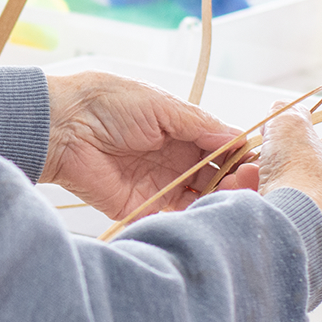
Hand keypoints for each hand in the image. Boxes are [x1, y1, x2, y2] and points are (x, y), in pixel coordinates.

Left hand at [39, 71, 245, 219]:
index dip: (241, 155)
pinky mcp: (142, 207)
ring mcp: (161, 185)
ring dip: (219, 199)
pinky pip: (174, 217)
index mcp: (181, 132)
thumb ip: (199, 124)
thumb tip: (237, 137)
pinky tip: (208, 212)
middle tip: (246, 181)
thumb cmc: (107, 104)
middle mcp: (175, 160)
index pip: (223, 148)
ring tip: (231, 195)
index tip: (258, 162)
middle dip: (236, 180)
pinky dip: (193, 217)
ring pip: (201, 199)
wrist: (63, 127)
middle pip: (218, 177)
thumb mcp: (161, 106)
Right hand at [254, 103, 321, 247]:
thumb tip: (284, 111)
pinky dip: (281, 204)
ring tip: (247, 178)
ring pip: (309, 188)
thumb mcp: (287, 126)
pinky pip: (302, 212)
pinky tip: (256, 199)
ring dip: (278, 180)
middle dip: (290, 156)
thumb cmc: (300, 175)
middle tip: (265, 154)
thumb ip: (287, 113)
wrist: (295, 230)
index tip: (305, 123)